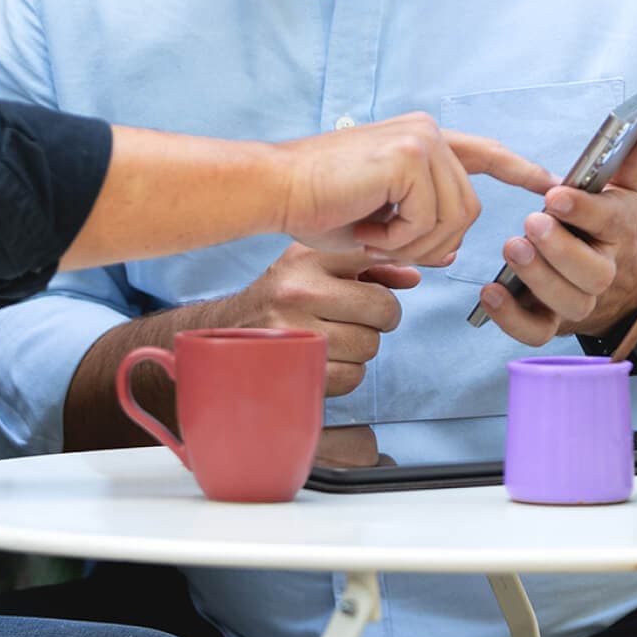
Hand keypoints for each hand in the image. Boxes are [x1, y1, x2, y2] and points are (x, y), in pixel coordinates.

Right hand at [228, 242, 419, 394]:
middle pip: (383, 309)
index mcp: (306, 259)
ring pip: (370, 346)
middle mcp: (298, 291)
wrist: (223, 333)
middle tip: (358, 320)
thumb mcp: (314, 264)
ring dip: (361, 348)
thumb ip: (366, 265)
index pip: (372, 259)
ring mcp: (295, 333)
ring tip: (334, 338)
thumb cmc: (279, 295)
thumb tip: (414, 274)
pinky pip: (352, 376)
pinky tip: (324, 359)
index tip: (374, 292)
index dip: (384, 279)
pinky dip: (346, 372)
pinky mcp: (295, 369)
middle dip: (379, 319)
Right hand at [281, 113, 555, 262]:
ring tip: (371, 236)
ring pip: (454, 220)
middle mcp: (426, 132)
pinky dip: (398, 241)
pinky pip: (428, 221)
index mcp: (420, 139)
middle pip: (467, 209)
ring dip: (412, 245)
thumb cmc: (315, 204)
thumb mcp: (379, 221)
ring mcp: (420, 141)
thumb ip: (418, 226)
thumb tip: (448, 253)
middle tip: (381, 245)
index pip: (483, 152)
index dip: (519, 169)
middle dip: (431, 243)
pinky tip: (367, 229)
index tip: (551, 183)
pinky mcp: (410, 157)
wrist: (275, 189)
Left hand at [477, 110, 636, 346]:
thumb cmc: (608, 225)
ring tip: (510, 249)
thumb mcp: (623, 187)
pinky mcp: (553, 321)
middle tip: (530, 224)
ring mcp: (580, 299)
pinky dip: (513, 318)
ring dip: (538, 278)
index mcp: (619, 230)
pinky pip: (536, 331)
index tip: (554, 193)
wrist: (620, 283)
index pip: (607, 221)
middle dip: (560, 249)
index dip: (583, 209)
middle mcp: (604, 270)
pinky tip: (490, 291)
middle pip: (592, 271)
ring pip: (568, 301)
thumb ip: (632, 151)